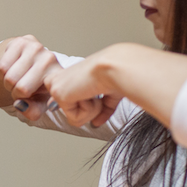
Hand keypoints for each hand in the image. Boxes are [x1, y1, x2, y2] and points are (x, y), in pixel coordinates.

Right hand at [0, 35, 61, 120]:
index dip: (28, 102)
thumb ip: (32, 111)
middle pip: (19, 88)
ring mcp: (35, 48)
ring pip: (9, 77)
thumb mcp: (39, 103)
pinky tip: (12, 68)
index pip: (40, 99)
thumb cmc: (37, 85)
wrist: (30, 61)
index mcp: (58, 76)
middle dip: (15, 92)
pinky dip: (2, 73)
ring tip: (18, 78)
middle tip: (22, 87)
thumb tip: (19, 104)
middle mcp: (50, 59)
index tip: (33, 97)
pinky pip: (2, 67)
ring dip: (8, 83)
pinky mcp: (20, 41)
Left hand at [42, 43, 186, 128]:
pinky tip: (96, 93)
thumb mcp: (115, 91)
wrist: (124, 65)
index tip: (95, 94)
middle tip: (102, 91)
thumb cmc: (128, 74)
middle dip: (91, 108)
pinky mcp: (59, 92)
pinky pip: (75, 118)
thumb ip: (107, 104)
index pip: (74, 101)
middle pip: (73, 112)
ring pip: (74, 117)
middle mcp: (65, 78)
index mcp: (77, 75)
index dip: (88, 106)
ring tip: (101, 91)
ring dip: (92, 109)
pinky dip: (89, 111)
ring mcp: (59, 85)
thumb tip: (109, 120)